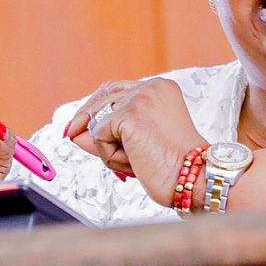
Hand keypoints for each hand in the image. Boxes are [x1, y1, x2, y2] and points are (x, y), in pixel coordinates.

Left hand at [62, 78, 206, 206]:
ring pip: (100, 121)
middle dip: (84, 118)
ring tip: (135, 163)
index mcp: (161, 88)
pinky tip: (134, 164)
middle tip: (70, 134)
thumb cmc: (175, 167)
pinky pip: (99, 137)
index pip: (117, 90)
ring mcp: (139, 98)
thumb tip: (72, 133)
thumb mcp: (137, 145)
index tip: (79, 124)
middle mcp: (151, 86)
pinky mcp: (128, 115)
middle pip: (102, 95)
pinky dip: (110, 157)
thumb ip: (107, 135)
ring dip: (109, 148)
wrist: (196, 179)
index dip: (96, 107)